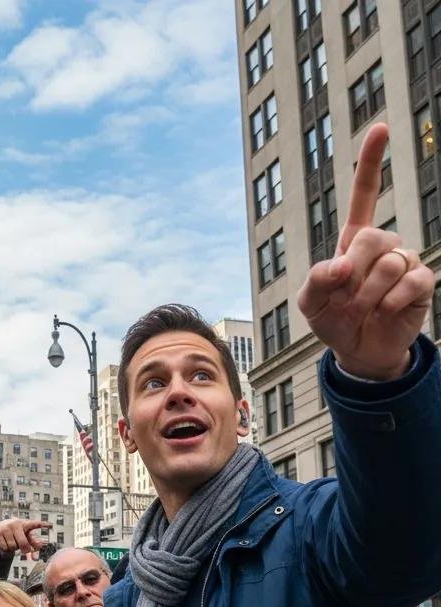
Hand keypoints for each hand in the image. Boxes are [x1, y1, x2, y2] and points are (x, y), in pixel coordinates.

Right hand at [0, 518, 49, 558]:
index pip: (35, 524)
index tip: (50, 526)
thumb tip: (35, 558)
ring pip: (13, 547)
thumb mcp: (25, 535)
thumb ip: (33, 544)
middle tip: (25, 550)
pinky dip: (5, 549)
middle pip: (23, 543)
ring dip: (13, 549)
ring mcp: (6, 528)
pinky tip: (5, 543)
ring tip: (12, 542)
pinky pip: (5, 548)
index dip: (42, 525)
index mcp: (25, 524)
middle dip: (24, 550)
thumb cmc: (17, 533)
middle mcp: (16, 524)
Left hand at [297, 123, 432, 380]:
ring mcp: (406, 262)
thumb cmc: (332, 320)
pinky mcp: (423, 283)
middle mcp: (383, 245)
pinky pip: (412, 281)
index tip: (379, 128)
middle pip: (373, 237)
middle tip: (345, 298)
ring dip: (369, 293)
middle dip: (354, 271)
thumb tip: (341, 265)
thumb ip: (316, 280)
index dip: (371, 162)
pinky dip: (391, 301)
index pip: (365, 194)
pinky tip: (384, 311)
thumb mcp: (310, 303)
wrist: (357, 349)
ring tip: (362, 310)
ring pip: (392, 262)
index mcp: (353, 241)